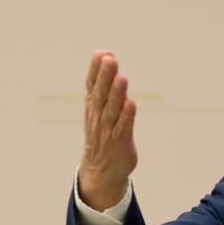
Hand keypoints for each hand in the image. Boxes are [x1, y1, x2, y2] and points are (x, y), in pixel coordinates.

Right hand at [79, 50, 137, 210]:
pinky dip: (127, 116)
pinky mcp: (120, 142)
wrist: (100, 171)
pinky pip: (123, 127)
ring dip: (117, 94)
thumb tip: (107, 58)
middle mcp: (98, 117)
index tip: (101, 53)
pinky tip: (131, 104)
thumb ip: (104, 85)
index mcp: (93, 107)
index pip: (92, 85)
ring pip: (112, 109)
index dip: (96, 70)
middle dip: (105, 76)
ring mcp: (108, 130)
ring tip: (122, 78)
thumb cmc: (102, 135)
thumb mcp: (98, 110)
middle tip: (110, 59)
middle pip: (102, 94)